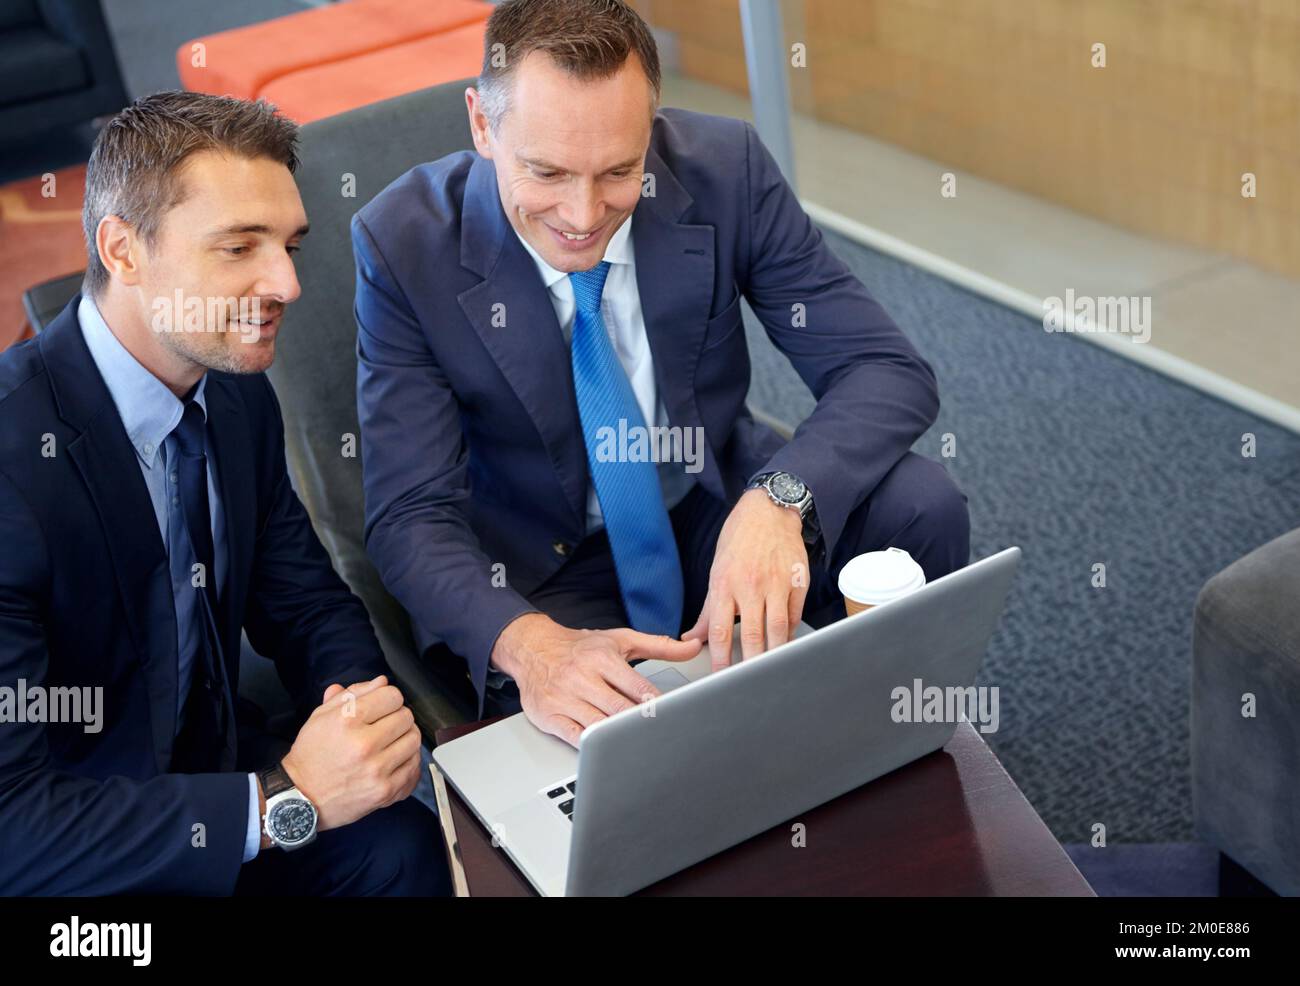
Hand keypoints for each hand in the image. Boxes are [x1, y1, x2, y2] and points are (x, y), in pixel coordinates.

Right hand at [279, 674, 422, 832]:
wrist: (302, 797)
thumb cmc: (311, 755)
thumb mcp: (321, 716)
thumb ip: (352, 694)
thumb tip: (381, 682)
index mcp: (347, 721)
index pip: (392, 696)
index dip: (388, 698)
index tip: (382, 706)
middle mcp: (364, 744)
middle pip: (406, 717)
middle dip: (397, 717)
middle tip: (385, 726)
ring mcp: (377, 769)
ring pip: (414, 740)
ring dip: (405, 738)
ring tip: (390, 743)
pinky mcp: (385, 791)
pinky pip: (414, 768)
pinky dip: (408, 762)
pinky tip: (394, 761)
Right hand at [491, 613, 701, 746]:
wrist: (532, 648)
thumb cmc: (581, 648)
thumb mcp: (620, 640)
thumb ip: (659, 646)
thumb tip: (693, 647)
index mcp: (602, 658)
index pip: (637, 686)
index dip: (657, 704)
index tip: (674, 716)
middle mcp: (582, 678)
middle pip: (619, 709)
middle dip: (641, 725)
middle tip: (662, 737)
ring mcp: (564, 699)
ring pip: (598, 725)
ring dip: (619, 738)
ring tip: (639, 746)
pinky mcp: (549, 716)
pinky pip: (575, 737)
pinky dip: (593, 746)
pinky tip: (607, 750)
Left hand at [683, 488, 808, 671]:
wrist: (768, 510)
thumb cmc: (739, 540)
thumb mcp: (717, 571)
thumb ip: (709, 609)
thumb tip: (692, 638)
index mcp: (725, 583)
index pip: (721, 630)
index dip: (720, 659)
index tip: (719, 679)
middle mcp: (751, 585)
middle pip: (753, 635)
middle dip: (750, 665)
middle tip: (749, 684)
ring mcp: (777, 583)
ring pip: (779, 630)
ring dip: (774, 654)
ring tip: (771, 670)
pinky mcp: (798, 581)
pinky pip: (796, 615)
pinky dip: (791, 632)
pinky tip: (786, 643)